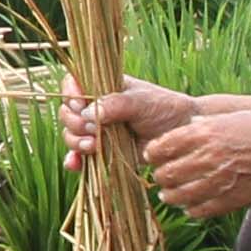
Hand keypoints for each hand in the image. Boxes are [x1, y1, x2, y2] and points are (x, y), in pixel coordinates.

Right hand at [61, 79, 203, 172]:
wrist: (182, 135)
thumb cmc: (165, 109)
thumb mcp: (141, 102)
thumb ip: (114, 105)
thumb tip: (87, 113)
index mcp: (102, 87)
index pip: (73, 84)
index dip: (71, 95)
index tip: (80, 105)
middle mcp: (96, 107)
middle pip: (68, 113)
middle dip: (74, 124)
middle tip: (92, 132)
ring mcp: (98, 129)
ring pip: (71, 134)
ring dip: (75, 142)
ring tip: (93, 147)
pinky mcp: (103, 149)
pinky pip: (80, 156)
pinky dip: (75, 161)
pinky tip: (76, 165)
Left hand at [138, 99, 250, 218]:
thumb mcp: (227, 118)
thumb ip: (202, 126)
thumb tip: (183, 130)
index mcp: (203, 134)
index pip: (162, 147)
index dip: (153, 153)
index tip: (152, 155)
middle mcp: (207, 157)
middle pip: (167, 173)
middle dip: (160, 175)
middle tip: (161, 175)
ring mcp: (219, 181)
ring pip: (179, 196)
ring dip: (170, 195)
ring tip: (168, 194)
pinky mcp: (231, 200)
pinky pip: (200, 210)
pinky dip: (190, 209)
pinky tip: (189, 206)